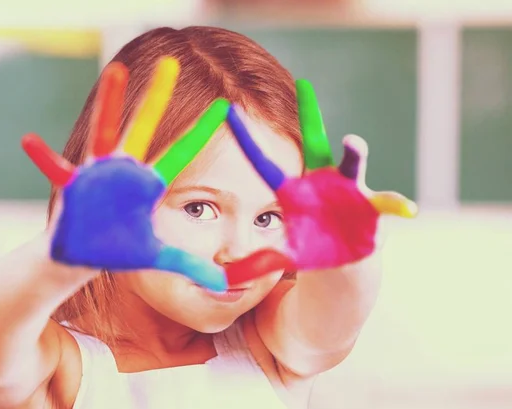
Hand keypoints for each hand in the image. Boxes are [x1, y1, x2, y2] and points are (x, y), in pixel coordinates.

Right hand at [21, 58, 228, 290]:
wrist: (82, 256)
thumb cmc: (119, 250)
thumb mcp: (159, 257)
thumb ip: (191, 266)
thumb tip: (224, 285)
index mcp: (148, 183)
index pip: (181, 153)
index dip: (201, 132)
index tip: (223, 107)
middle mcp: (125, 169)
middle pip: (145, 128)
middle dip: (156, 97)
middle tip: (171, 62)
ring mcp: (99, 172)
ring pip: (106, 132)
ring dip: (109, 103)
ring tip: (115, 72)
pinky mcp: (75, 185)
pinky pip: (58, 169)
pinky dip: (43, 157)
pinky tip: (29, 141)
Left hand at [224, 80, 416, 284]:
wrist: (344, 261)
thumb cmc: (311, 249)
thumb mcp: (284, 255)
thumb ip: (258, 263)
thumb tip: (226, 279)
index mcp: (295, 191)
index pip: (266, 164)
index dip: (248, 141)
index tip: (229, 111)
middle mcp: (321, 182)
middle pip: (315, 145)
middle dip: (311, 117)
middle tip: (304, 86)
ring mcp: (349, 192)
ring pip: (351, 166)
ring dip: (352, 154)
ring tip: (352, 142)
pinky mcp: (372, 209)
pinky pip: (385, 204)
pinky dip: (395, 205)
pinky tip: (407, 208)